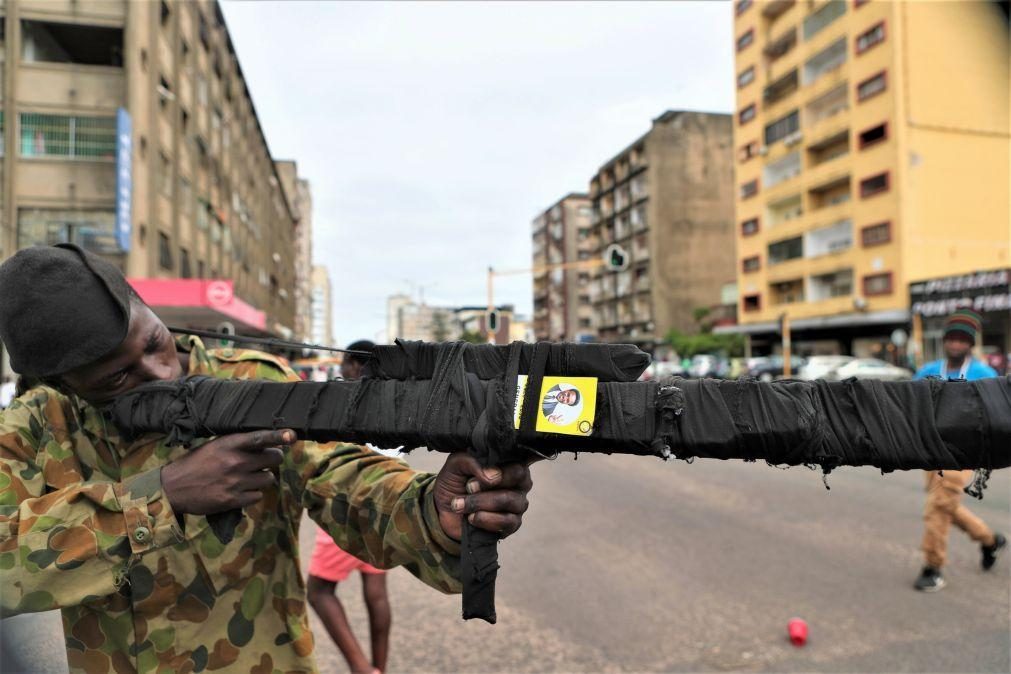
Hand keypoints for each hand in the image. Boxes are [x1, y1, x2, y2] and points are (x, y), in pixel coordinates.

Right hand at [161, 429, 292, 514]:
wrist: (173, 488)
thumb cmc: (196, 463)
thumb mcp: (215, 446)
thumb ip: (238, 444)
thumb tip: (265, 444)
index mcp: (230, 445)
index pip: (260, 438)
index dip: (278, 436)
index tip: (292, 435)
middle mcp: (235, 462)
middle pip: (274, 458)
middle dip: (272, 459)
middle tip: (263, 461)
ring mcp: (235, 482)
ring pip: (269, 479)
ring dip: (263, 478)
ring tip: (248, 477)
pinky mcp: (233, 500)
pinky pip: (257, 496)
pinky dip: (252, 494)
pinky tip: (240, 490)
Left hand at [432, 453, 532, 541]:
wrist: (445, 509)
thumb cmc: (456, 480)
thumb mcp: (457, 463)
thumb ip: (472, 461)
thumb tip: (489, 476)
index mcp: (510, 464)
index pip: (517, 465)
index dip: (498, 472)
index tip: (473, 479)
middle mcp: (519, 484)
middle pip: (517, 481)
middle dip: (487, 486)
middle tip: (468, 489)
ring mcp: (518, 505)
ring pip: (509, 501)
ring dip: (480, 503)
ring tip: (460, 505)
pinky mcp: (512, 524)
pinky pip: (507, 522)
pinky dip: (486, 519)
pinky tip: (471, 518)